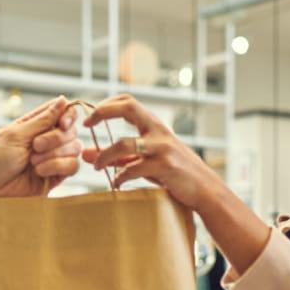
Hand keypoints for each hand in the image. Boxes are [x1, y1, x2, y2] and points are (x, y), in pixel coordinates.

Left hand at [0, 98, 79, 197]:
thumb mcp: (15, 135)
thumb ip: (42, 120)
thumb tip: (62, 100)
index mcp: (34, 124)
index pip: (62, 111)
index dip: (68, 115)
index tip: (62, 123)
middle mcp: (46, 139)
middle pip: (71, 130)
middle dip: (56, 138)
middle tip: (35, 146)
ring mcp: (52, 157)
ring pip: (74, 148)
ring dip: (54, 154)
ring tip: (33, 163)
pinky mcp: (56, 175)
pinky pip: (72, 166)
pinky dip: (57, 167)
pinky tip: (40, 172)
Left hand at [82, 95, 216, 208]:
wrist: (204, 189)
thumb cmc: (172, 173)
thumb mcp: (143, 161)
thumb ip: (116, 157)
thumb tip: (85, 155)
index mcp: (154, 125)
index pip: (127, 101)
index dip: (105, 105)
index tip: (88, 119)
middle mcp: (158, 131)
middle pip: (128, 107)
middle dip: (103, 112)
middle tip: (87, 125)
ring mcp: (162, 148)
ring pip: (124, 143)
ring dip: (104, 155)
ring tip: (96, 166)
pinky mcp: (165, 166)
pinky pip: (133, 169)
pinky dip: (120, 177)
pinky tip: (115, 184)